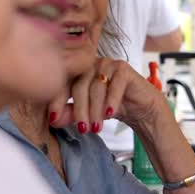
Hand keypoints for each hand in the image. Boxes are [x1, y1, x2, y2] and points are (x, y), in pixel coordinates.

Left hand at [48, 58, 165, 134]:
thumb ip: (71, 113)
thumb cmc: (112, 108)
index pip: (63, 84)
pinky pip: (115, 85)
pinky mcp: (123, 68)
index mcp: (77, 72)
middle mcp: (90, 64)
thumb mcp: (88, 112)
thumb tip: (53, 120)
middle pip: (79, 86)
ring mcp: (107, 63)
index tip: (53, 119)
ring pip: (96, 88)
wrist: (141, 108)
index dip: (57, 101)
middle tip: (83, 129)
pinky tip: (109, 114)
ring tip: (96, 127)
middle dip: (80, 110)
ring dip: (96, 110)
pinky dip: (111, 100)